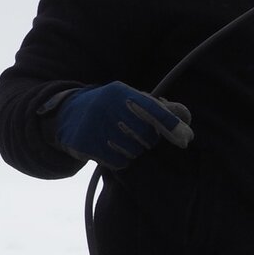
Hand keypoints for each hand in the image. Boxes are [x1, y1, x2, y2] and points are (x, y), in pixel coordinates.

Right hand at [53, 83, 193, 169]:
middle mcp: (108, 107)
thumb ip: (159, 107)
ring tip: (119, 137)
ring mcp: (96, 127)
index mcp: (120, 92)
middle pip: (147, 136)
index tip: (187, 138)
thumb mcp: (131, 99)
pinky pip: (120, 162)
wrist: (67, 116)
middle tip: (136, 131)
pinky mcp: (88, 146)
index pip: (152, 109)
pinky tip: (110, 147)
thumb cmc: (110, 107)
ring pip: (135, 151)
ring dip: (134, 149)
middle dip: (148, 138)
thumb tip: (186, 117)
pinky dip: (120, 159)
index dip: (171, 124)